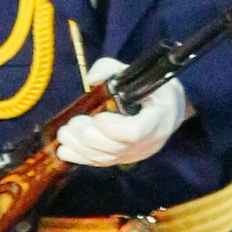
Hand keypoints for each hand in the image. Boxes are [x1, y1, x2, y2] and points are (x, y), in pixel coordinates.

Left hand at [55, 58, 187, 166]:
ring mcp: (140, 152)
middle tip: (73, 123)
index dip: (112, 127)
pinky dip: (82, 158)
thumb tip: (91, 80)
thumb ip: (109, 69)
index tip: (97, 117)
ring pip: (108, 158)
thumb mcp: (133, 72)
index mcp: (158, 116)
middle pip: (116, 147)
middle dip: (89, 137)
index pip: (135, 132)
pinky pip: (104, 163)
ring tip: (64, 134)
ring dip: (81, 148)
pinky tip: (65, 150)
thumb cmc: (149, 86)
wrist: (168, 108)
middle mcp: (152, 140)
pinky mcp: (128, 158)